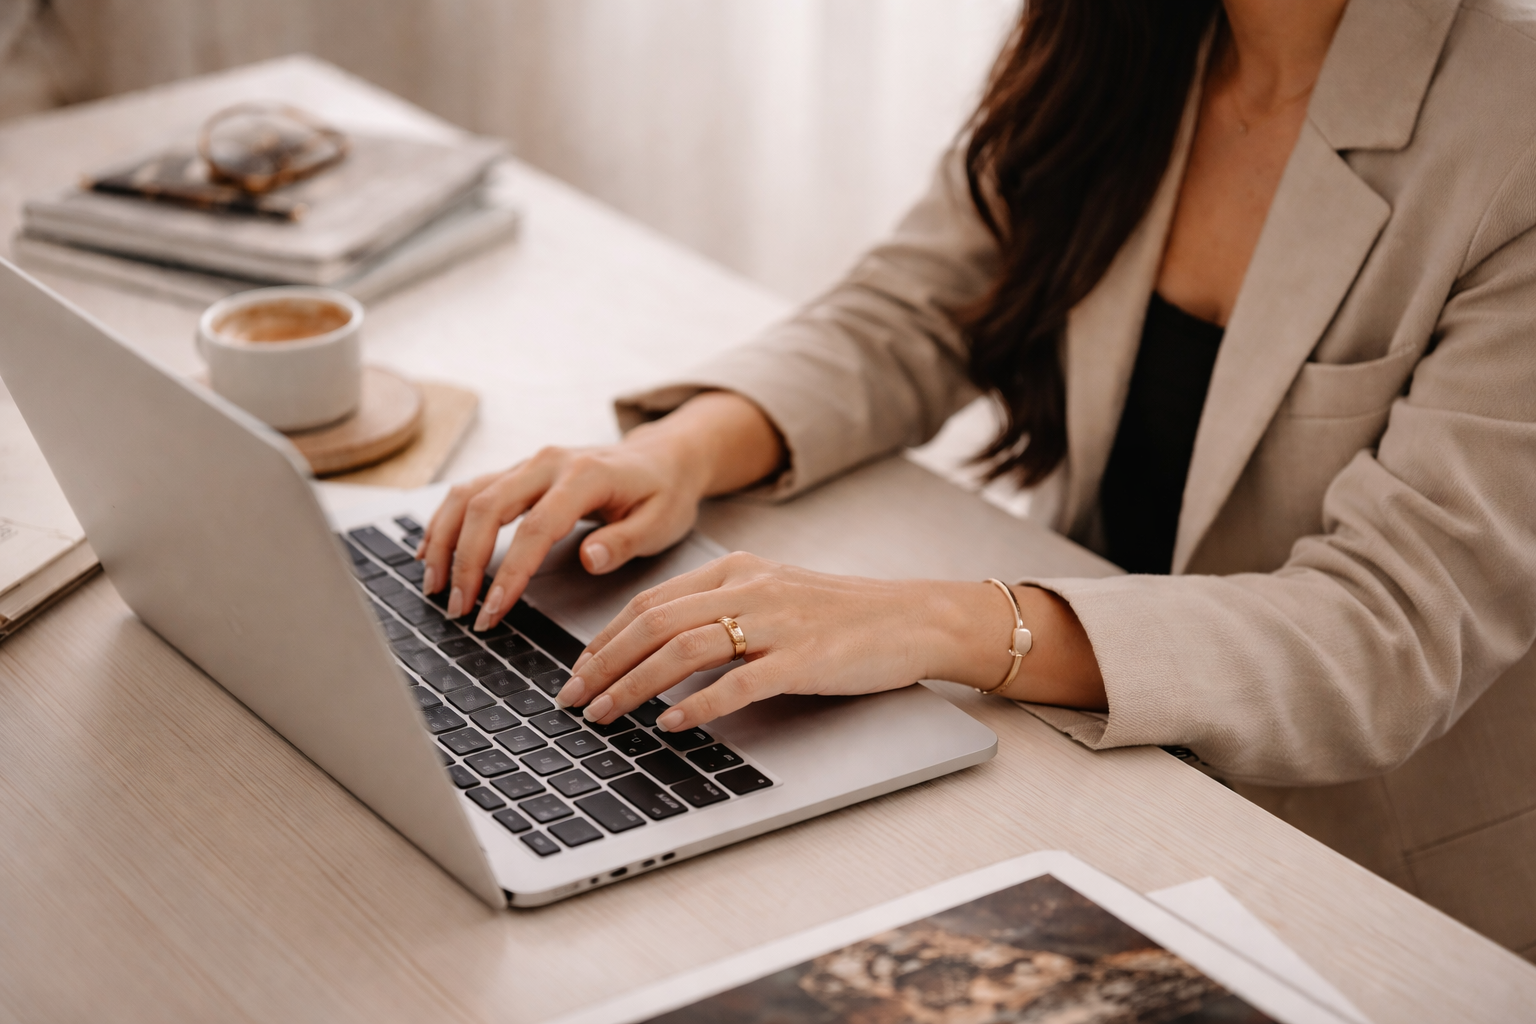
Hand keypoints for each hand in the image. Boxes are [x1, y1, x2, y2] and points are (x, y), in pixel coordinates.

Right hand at [417, 391, 784, 628]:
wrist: (664, 457)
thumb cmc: (663, 494)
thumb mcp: (662, 522)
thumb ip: (625, 542)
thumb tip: (589, 558)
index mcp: (586, 476)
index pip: (535, 527)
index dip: (510, 572)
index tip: (491, 611)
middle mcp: (549, 463)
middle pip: (488, 507)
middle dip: (465, 561)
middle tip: (458, 609)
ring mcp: (529, 464)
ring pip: (469, 495)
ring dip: (445, 540)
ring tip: (434, 587)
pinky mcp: (518, 472)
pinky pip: (470, 491)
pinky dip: (445, 521)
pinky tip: (431, 552)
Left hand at [557, 553, 1107, 729]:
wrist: (915, 619)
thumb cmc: (842, 616)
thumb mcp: (773, 596)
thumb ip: (720, 611)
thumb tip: (658, 651)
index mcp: (736, 569)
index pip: (650, 601)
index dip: (603, 639)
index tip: (576, 672)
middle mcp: (750, 588)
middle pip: (654, 622)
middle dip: (602, 664)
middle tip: (572, 700)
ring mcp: (777, 623)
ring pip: (683, 648)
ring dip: (634, 685)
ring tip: (604, 715)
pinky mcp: (804, 659)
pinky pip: (738, 682)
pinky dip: (698, 704)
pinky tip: (671, 725)